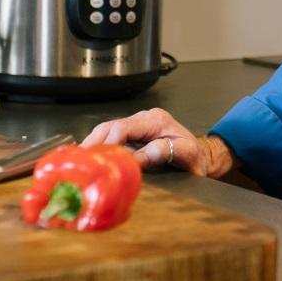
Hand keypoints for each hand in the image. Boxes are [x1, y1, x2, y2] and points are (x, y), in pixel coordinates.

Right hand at [82, 108, 236, 177]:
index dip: (108, 142)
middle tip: (79, 160)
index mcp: (155, 120)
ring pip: (107, 131)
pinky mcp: (133, 135)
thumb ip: (164, 152)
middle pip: (110, 126)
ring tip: (79, 161)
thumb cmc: (195, 158)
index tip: (98, 158)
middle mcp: (143, 119)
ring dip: (93, 145)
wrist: (202, 157)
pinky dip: (99, 148)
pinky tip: (90, 159)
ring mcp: (137, 126)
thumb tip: (138, 157)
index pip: (124, 127)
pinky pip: (111, 138)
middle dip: (93, 142)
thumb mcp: (186, 155)